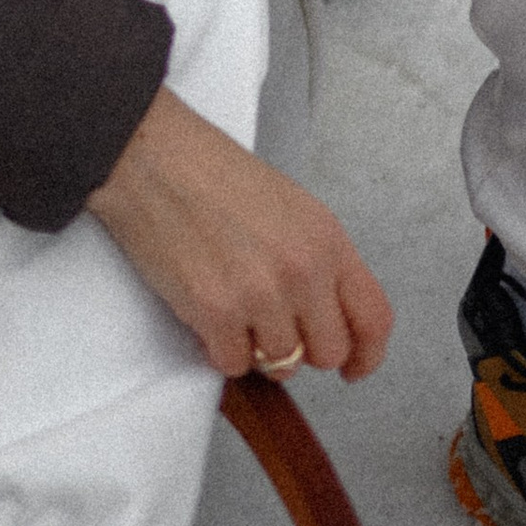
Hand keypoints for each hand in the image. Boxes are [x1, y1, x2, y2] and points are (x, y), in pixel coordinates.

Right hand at [86, 88, 391, 384]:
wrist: (152, 157)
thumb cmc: (211, 173)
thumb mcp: (288, 206)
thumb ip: (316, 261)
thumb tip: (324, 317)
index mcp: (326, 238)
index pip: (373, 317)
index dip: (367, 355)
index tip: (354, 368)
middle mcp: (302, 269)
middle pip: (328, 353)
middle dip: (301, 349)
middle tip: (271, 324)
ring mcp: (261, 294)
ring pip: (280, 364)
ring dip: (255, 347)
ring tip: (231, 303)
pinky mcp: (217, 313)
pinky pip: (233, 364)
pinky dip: (218, 348)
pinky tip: (206, 311)